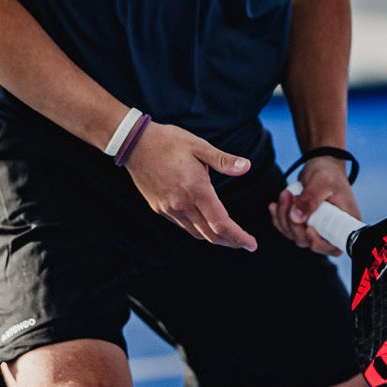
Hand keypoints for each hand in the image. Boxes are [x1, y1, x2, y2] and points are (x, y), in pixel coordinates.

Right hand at [122, 122, 256, 250]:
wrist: (135, 144)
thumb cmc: (169, 141)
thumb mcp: (199, 146)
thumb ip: (223, 161)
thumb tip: (247, 167)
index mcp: (196, 189)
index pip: (221, 224)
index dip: (239, 237)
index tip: (252, 245)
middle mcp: (182, 204)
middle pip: (210, 234)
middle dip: (230, 242)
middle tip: (245, 243)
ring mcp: (168, 208)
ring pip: (196, 233)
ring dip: (214, 237)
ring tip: (228, 235)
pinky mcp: (159, 208)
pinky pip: (182, 225)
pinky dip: (197, 229)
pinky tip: (204, 221)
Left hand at [271, 157, 357, 255]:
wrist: (322, 165)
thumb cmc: (328, 172)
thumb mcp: (322, 181)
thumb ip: (310, 199)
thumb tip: (296, 218)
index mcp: (345, 222)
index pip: (334, 246)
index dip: (319, 243)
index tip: (309, 228)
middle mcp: (331, 229)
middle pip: (308, 241)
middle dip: (293, 222)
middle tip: (289, 197)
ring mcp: (316, 228)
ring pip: (294, 235)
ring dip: (283, 216)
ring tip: (285, 194)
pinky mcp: (304, 224)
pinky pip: (287, 229)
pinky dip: (278, 218)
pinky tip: (275, 205)